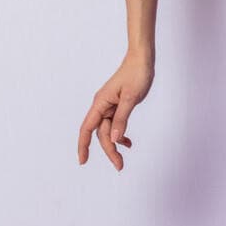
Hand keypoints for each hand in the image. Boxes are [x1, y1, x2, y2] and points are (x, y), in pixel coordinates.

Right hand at [78, 50, 153, 169]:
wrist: (142, 60)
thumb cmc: (136, 74)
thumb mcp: (131, 98)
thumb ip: (122, 119)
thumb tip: (115, 139)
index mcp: (100, 103)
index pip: (86, 128)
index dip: (83, 145)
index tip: (83, 161)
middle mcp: (102, 105)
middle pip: (100, 133)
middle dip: (108, 150)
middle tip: (120, 166)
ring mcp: (110, 106)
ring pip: (108, 130)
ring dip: (115, 145)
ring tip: (122, 159)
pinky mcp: (118, 105)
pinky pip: (115, 124)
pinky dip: (120, 135)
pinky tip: (128, 142)